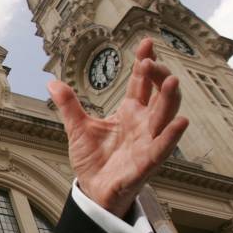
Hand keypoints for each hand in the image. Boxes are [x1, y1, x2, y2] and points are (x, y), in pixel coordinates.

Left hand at [48, 38, 187, 216]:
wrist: (93, 190)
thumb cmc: (94, 160)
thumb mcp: (77, 129)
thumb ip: (68, 105)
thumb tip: (52, 82)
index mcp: (129, 112)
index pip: (142, 83)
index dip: (145, 62)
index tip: (146, 41)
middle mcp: (144, 124)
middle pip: (159, 94)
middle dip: (159, 76)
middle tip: (151, 62)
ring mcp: (148, 142)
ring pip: (165, 117)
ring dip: (169, 99)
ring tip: (172, 80)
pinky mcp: (147, 163)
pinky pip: (162, 148)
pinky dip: (171, 136)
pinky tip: (181, 122)